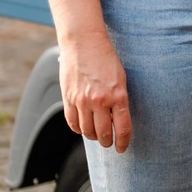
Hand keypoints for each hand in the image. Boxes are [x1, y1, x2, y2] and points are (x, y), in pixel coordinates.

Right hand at [59, 31, 131, 153]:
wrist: (84, 42)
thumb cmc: (106, 59)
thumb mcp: (121, 79)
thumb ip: (119, 101)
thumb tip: (117, 122)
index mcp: (118, 96)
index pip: (122, 129)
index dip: (123, 142)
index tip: (122, 148)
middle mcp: (100, 100)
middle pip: (103, 134)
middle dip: (107, 142)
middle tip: (109, 142)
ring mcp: (82, 100)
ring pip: (87, 131)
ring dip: (93, 136)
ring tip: (96, 134)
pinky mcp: (68, 98)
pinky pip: (72, 122)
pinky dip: (78, 128)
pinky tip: (83, 127)